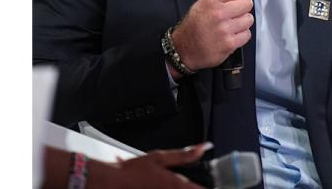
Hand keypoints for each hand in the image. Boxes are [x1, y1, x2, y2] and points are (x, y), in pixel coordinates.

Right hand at [86, 142, 212, 188]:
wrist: (111, 182)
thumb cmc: (132, 171)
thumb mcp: (159, 157)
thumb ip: (184, 154)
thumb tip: (204, 147)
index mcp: (176, 184)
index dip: (212, 188)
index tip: (221, 186)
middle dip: (194, 186)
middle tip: (199, 184)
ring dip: (183, 188)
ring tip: (168, 183)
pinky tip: (160, 186)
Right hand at [170, 0, 252, 71]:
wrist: (184, 48)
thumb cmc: (193, 25)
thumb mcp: (203, 2)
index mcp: (211, 0)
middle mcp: (218, 13)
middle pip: (248, 3)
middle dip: (242, 7)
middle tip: (233, 13)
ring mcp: (224, 29)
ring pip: (249, 19)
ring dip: (242, 22)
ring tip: (231, 25)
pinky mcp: (229, 43)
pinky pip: (247, 34)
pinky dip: (241, 35)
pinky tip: (231, 34)